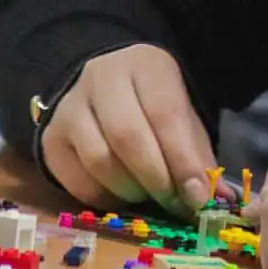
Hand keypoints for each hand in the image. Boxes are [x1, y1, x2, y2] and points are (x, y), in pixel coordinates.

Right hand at [39, 45, 217, 214]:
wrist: (103, 89)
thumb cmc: (153, 105)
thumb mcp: (182, 115)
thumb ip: (197, 154)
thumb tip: (216, 197)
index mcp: (144, 65)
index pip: (164, 112)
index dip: (183, 159)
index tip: (199, 196)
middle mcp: (101, 79)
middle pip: (127, 136)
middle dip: (157, 179)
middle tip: (175, 203)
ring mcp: (69, 107)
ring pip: (99, 160)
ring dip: (130, 190)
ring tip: (149, 196)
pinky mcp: (51, 138)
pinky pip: (77, 181)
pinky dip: (105, 199)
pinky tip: (122, 196)